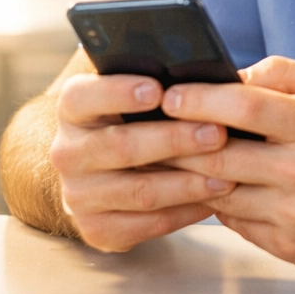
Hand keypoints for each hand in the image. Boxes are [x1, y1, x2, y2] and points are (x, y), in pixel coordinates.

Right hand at [48, 72, 234, 251]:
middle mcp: (67, 152)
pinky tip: (212, 200)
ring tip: (227, 174)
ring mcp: (78, 195)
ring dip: (187, 183)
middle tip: (218, 133)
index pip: (84, 96)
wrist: (97, 173)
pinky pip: (146, 224)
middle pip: (121, 146)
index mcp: (73, 108)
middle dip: (174, 140)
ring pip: (139, 191)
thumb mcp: (129, 90)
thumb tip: (195, 63)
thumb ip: (150, 76)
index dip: (119, 92)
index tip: (158, 90)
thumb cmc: (130, 118)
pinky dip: (184, 213)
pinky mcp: (96, 230)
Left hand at [163, 56, 294, 272]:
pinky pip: (236, 223)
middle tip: (154, 130)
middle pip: (219, 156)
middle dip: (178, 142)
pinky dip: (221, 203)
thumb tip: (234, 75)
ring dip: (193, 175)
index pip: (243, 106)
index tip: (168, 95)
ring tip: (174, 158)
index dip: (198, 100)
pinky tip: (218, 187)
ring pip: (220, 194)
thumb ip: (287, 74)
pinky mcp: (290, 247)